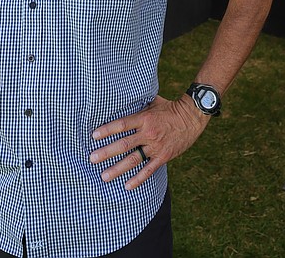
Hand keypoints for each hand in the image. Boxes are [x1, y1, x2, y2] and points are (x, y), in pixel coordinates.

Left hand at [89, 95, 207, 189]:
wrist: (192, 117)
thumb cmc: (170, 107)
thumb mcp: (153, 102)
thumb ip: (138, 104)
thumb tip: (121, 98)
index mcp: (144, 118)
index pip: (122, 125)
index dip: (107, 130)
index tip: (93, 135)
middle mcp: (148, 133)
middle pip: (124, 144)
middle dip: (106, 152)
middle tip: (92, 159)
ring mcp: (155, 146)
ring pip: (133, 159)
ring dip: (117, 169)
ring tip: (104, 176)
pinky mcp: (163, 156)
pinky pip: (149, 170)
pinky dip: (138, 179)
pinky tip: (127, 186)